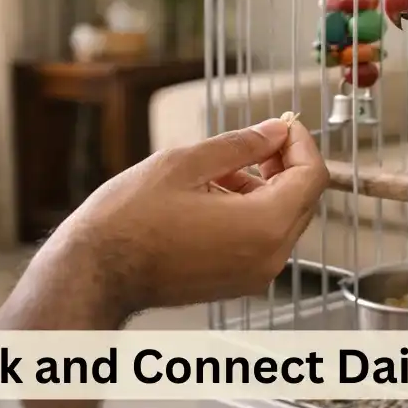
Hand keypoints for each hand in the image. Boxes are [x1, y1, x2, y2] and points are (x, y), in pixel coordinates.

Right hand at [52, 117, 329, 317]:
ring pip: (280, 219)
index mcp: (264, 226)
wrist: (95, 272)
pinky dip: (248, 213)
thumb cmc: (130, 220)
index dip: (301, 143)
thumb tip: (275, 131)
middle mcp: (268, 258)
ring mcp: (253, 276)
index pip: (312, 176)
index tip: (282, 124)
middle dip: (282, 165)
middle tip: (251, 141)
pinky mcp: (235, 283)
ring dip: (261, 188)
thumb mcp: (187, 163)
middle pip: (301, 200)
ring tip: (217, 170)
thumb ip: (241, 145)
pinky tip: (210, 196)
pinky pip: (260, 240)